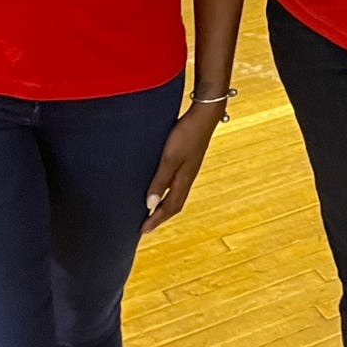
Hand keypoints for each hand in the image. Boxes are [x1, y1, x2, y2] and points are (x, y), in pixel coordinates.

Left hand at [141, 103, 224, 232]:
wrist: (204, 115)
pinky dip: (168, 192)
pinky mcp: (187, 160)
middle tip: (146, 226)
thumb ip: (160, 181)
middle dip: (160, 217)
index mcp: (184, 180)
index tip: (142, 230)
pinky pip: (177, 184)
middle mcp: (188, 177)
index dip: (156, 220)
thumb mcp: (169, 158)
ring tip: (152, 210)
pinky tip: (162, 186)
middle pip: (175, 204)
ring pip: (177, 194)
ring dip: (164, 205)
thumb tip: (150, 204)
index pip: (170, 207)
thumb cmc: (186, 134)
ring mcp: (189, 169)